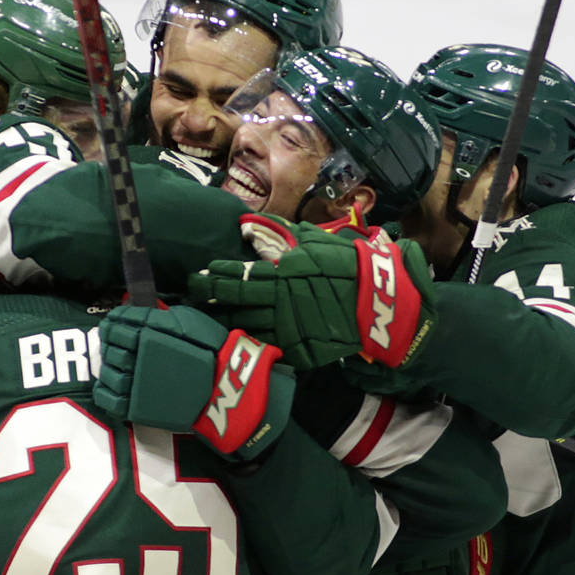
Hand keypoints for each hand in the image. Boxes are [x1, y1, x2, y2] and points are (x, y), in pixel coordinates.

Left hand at [93, 304, 294, 462]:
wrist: (224, 386)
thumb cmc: (210, 348)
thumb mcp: (186, 319)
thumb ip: (157, 315)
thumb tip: (135, 309)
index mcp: (146, 334)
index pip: (118, 323)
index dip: (113, 321)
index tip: (112, 320)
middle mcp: (136, 358)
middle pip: (110, 346)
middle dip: (108, 341)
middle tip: (110, 338)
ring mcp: (135, 385)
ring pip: (107, 371)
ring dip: (107, 364)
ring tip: (111, 360)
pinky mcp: (137, 408)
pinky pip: (109, 400)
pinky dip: (104, 390)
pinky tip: (108, 383)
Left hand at [188, 221, 436, 369]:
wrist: (382, 303)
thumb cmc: (350, 265)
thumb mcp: (316, 241)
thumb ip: (281, 232)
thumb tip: (248, 223)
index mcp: (282, 274)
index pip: (237, 277)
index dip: (216, 276)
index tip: (200, 274)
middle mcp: (279, 303)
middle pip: (233, 303)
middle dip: (209, 298)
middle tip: (191, 294)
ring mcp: (288, 330)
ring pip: (244, 328)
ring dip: (222, 322)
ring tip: (205, 316)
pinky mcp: (299, 351)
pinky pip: (267, 348)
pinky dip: (250, 342)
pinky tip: (236, 338)